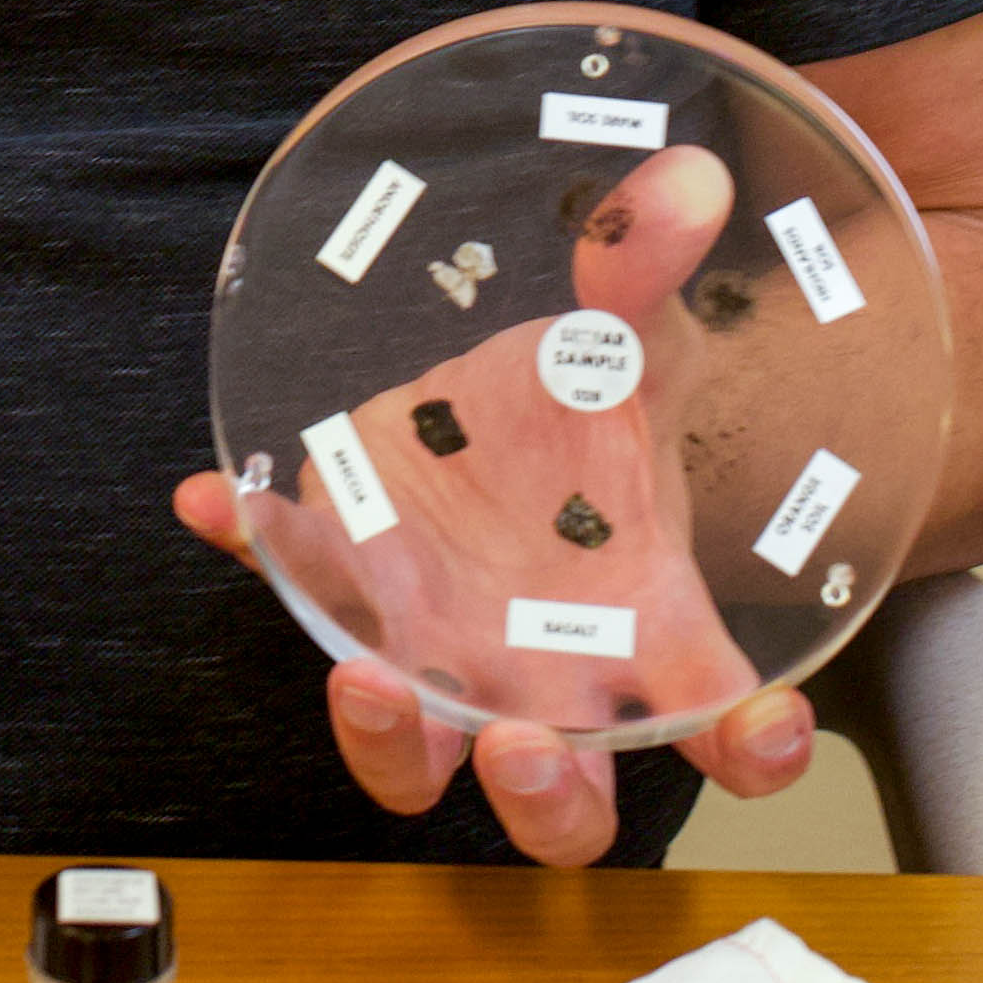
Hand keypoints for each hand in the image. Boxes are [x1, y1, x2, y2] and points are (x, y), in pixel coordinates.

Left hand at [174, 141, 814, 865]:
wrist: (506, 412)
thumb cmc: (596, 417)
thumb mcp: (627, 340)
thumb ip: (648, 271)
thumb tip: (682, 178)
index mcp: (650, 629)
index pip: (723, 728)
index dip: (751, 752)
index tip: (762, 735)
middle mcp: (547, 677)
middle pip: (561, 804)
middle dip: (548, 799)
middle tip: (526, 752)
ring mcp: (442, 658)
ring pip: (415, 761)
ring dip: (389, 741)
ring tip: (368, 677)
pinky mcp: (352, 598)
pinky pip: (295, 590)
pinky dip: (256, 547)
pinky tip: (220, 499)